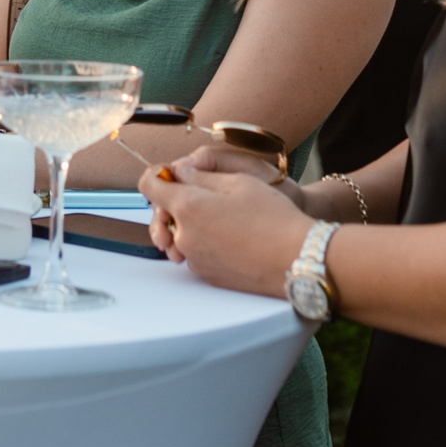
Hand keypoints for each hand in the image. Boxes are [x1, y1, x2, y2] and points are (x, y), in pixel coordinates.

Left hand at [140, 149, 314, 297]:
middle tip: (205, 194)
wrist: (297, 259)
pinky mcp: (207, 275)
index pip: (149, 186)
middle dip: (176, 202)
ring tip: (223, 217)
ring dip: (192, 224)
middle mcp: (184, 236)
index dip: (157, 175)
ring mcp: (194, 259)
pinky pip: (195, 253)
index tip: (169, 173)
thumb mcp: (238, 181)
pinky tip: (232, 236)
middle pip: (163, 213)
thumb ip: (200, 175)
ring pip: (180, 234)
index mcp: (188, 207)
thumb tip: (179, 171)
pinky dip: (205, 243)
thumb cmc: (273, 217)